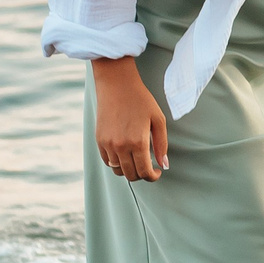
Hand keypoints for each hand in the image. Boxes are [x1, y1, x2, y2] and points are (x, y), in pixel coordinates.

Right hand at [93, 57, 167, 180]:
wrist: (117, 86)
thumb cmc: (141, 100)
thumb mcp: (158, 120)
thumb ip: (162, 144)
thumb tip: (164, 165)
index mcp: (138, 142)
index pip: (144, 172)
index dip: (153, 176)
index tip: (157, 172)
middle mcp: (121, 146)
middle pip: (131, 175)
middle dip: (142, 175)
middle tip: (148, 166)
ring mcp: (108, 144)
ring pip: (118, 171)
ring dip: (129, 170)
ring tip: (137, 159)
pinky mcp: (99, 140)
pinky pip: (108, 161)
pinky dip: (117, 163)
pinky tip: (125, 154)